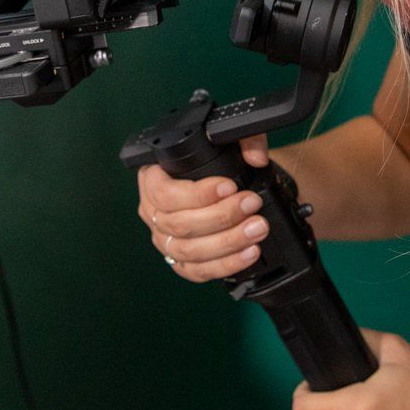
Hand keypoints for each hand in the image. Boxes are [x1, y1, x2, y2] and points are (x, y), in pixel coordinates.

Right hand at [136, 135, 270, 281]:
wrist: (226, 188)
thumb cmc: (219, 164)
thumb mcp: (230, 141)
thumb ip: (247, 138)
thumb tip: (256, 158)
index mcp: (152, 179)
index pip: (165, 193)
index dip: (198, 194)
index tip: (230, 186)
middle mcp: (152, 212)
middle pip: (179, 223)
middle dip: (221, 216)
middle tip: (252, 205)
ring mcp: (165, 240)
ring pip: (189, 250)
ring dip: (228, 242)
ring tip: (257, 229)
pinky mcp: (181, 262)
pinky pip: (198, 271)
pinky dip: (226, 265)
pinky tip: (249, 253)